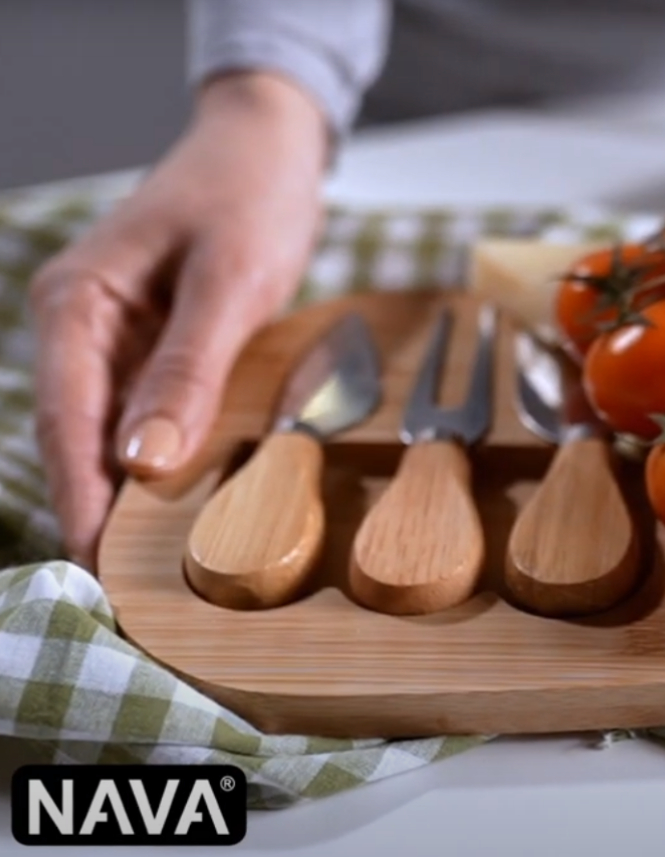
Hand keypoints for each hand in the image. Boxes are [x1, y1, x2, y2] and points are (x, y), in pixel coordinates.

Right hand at [29, 71, 328, 567]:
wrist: (269, 149)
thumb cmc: (248, 197)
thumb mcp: (229, 282)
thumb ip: (187, 370)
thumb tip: (142, 462)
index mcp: (76, 307)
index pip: (64, 421)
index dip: (79, 498)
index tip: (98, 567)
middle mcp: (82, 331)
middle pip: (77, 439)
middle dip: (99, 510)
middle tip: (131, 589)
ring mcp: (117, 344)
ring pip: (111, 436)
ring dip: (131, 496)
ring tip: (158, 567)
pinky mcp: (156, 351)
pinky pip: (149, 418)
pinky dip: (164, 462)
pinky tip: (189, 505)